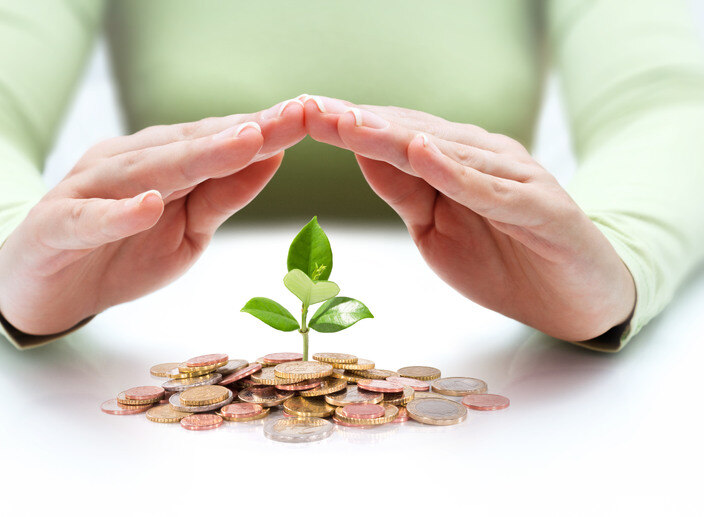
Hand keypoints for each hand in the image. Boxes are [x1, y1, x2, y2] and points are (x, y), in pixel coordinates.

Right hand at [0, 99, 305, 334]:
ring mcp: (88, 190)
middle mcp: (127, 164)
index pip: (218, 141)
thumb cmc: (120, 252)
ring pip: (146, 170)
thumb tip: (272, 158)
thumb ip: (222, 196)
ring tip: (243, 142)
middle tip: (293, 116)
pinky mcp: (56, 224)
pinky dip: (118, 213)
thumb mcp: (187, 230)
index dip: (265, 129)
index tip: (311, 116)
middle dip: (245, 132)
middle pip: (191, 146)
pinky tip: (148, 204)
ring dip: (196, 157)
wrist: (43, 286)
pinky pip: (89, 218)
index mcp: (161, 162)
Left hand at [302, 95, 635, 341]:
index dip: (347, 127)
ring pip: (446, 152)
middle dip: (358, 123)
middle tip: (310, 109)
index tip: (300, 116)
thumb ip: (405, 192)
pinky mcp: (541, 207)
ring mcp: (514, 178)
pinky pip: (491, 189)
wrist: (576, 298)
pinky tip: (423, 153)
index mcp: (454, 161)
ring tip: (349, 123)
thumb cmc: (504, 260)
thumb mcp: (435, 229)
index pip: (392, 137)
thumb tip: (361, 155)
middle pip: (411, 134)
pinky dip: (456, 172)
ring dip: (394, 137)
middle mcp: (483, 157)